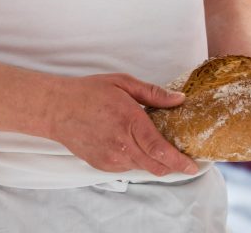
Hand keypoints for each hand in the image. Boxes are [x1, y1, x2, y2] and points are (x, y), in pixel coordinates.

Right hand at [47, 73, 199, 176]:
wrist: (57, 109)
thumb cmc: (90, 92)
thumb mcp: (124, 83)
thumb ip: (153, 94)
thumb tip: (179, 99)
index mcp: (129, 121)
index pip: (160, 150)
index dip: (179, 161)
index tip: (193, 165)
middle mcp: (121, 144)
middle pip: (156, 166)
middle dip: (174, 167)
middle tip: (185, 160)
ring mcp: (111, 158)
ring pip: (143, 167)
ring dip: (155, 162)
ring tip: (160, 147)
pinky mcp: (102, 165)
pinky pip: (128, 167)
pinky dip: (138, 160)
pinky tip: (135, 145)